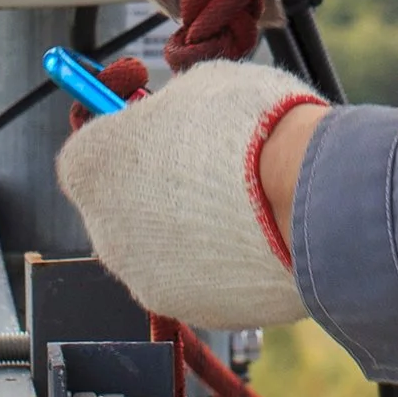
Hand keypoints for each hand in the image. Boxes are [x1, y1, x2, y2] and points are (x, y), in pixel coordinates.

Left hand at [58, 65, 321, 326]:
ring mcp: (145, 278)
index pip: (85, 154)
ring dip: (187, 228)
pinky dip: (219, 262)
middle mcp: (104, 231)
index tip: (150, 127)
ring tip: (241, 202)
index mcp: (91, 167)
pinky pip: (199, 279)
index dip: (121, 137)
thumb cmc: (252, 128)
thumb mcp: (198, 85)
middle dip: (153, 187)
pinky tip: (256, 236)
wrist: (312, 198)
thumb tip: (170, 118)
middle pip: (119, 206)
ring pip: (159, 248)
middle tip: (204, 164)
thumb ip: (166, 110)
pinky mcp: (192, 311)